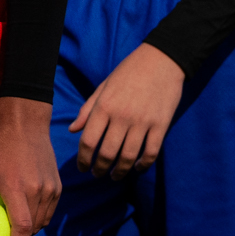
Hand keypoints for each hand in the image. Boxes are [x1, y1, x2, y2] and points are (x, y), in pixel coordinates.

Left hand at [0, 97, 60, 235]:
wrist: (25, 124)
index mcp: (16, 186)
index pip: (21, 227)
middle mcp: (37, 189)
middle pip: (31, 229)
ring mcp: (50, 188)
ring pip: (41, 222)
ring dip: (28, 232)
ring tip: (13, 235)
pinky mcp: (57, 187)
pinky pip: (48, 212)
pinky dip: (37, 220)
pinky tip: (24, 220)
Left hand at [70, 43, 182, 178]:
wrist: (162, 60)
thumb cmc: (128, 72)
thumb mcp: (103, 87)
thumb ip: (87, 109)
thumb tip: (72, 130)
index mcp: (104, 106)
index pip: (88, 141)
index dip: (83, 159)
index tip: (83, 167)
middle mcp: (122, 116)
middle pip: (107, 154)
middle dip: (99, 169)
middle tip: (97, 174)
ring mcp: (142, 122)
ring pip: (128, 157)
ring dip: (119, 172)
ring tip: (114, 175)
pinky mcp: (161, 125)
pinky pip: (150, 153)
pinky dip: (142, 165)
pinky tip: (136, 168)